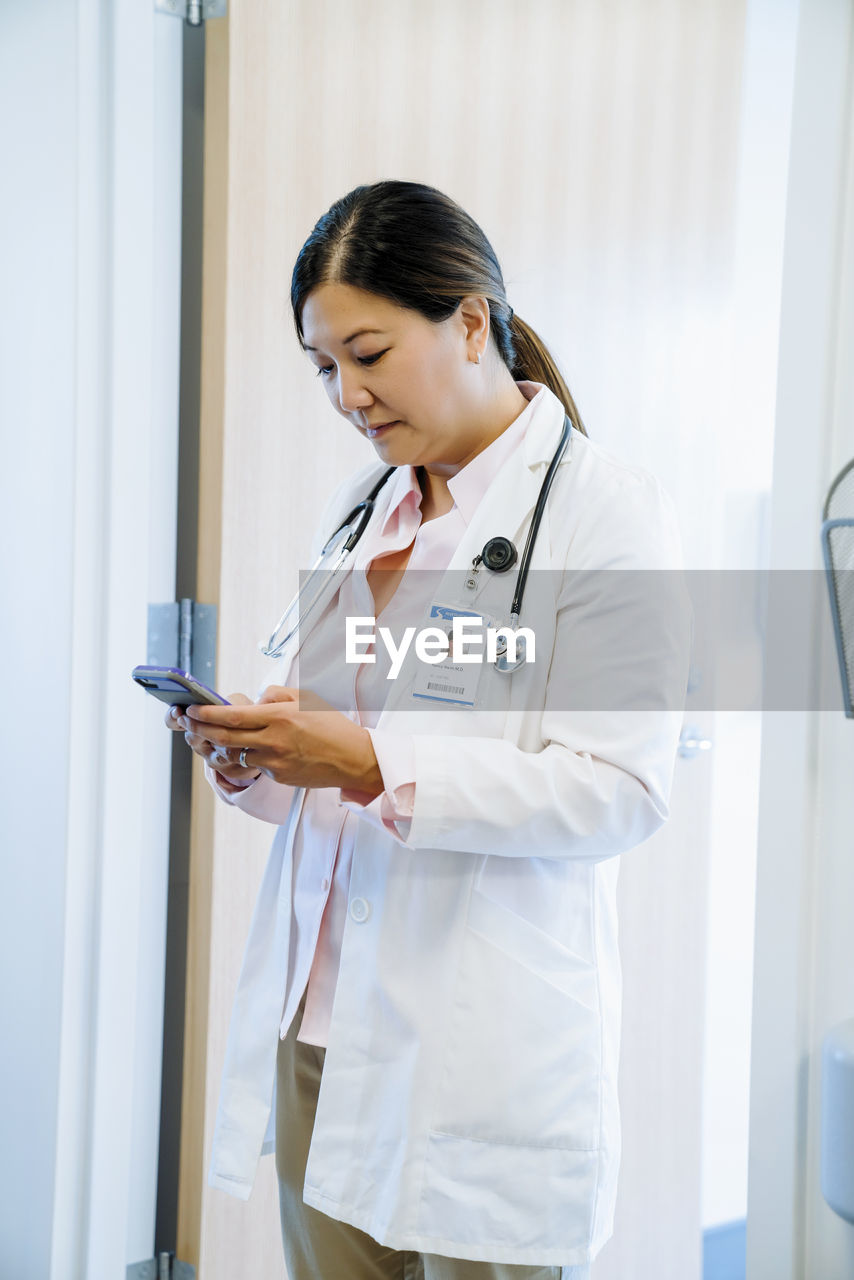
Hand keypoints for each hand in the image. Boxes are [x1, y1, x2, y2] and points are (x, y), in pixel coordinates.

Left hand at [183, 685, 383, 795]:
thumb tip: (255, 699)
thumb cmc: (331, 725)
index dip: (208, 713)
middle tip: (187, 721)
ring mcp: (274, 762)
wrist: (353, 758)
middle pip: (225, 737)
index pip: (233, 715)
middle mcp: (273, 740)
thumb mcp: (305, 698)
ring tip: (208, 735)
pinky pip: (255, 764)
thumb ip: (275, 695)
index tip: (192, 709)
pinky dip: (247, 755)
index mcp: (279, 717)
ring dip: (218, 745)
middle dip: (201, 728)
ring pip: (235, 754)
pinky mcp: (277, 776)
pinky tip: (245, 748)